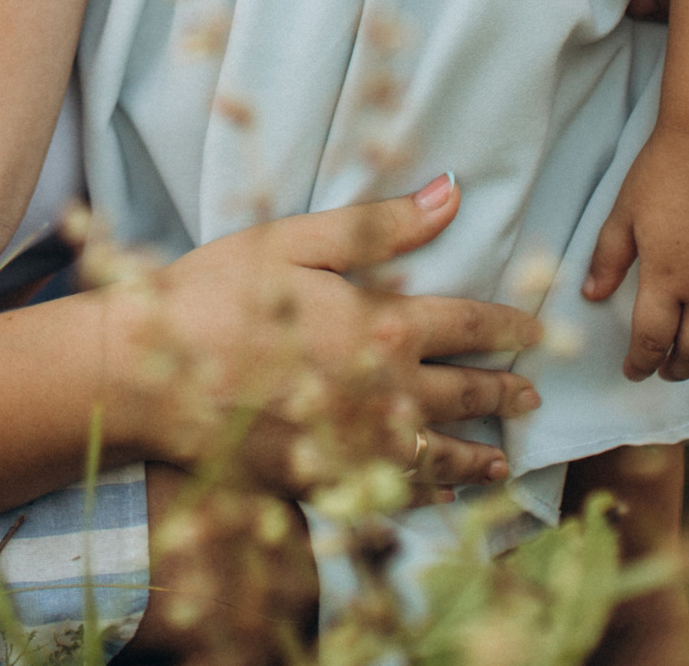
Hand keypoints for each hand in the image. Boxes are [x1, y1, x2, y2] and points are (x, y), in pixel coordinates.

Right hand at [114, 174, 544, 501]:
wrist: (148, 375)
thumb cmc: (216, 292)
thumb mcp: (294, 240)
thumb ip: (379, 224)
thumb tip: (452, 193)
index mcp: (383, 325)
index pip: (470, 326)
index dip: (511, 328)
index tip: (539, 334)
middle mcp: (385, 393)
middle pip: (465, 395)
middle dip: (504, 394)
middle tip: (532, 397)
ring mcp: (356, 445)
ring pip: (438, 457)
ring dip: (478, 458)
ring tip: (504, 461)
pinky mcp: (323, 481)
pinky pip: (391, 493)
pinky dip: (423, 495)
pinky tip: (433, 495)